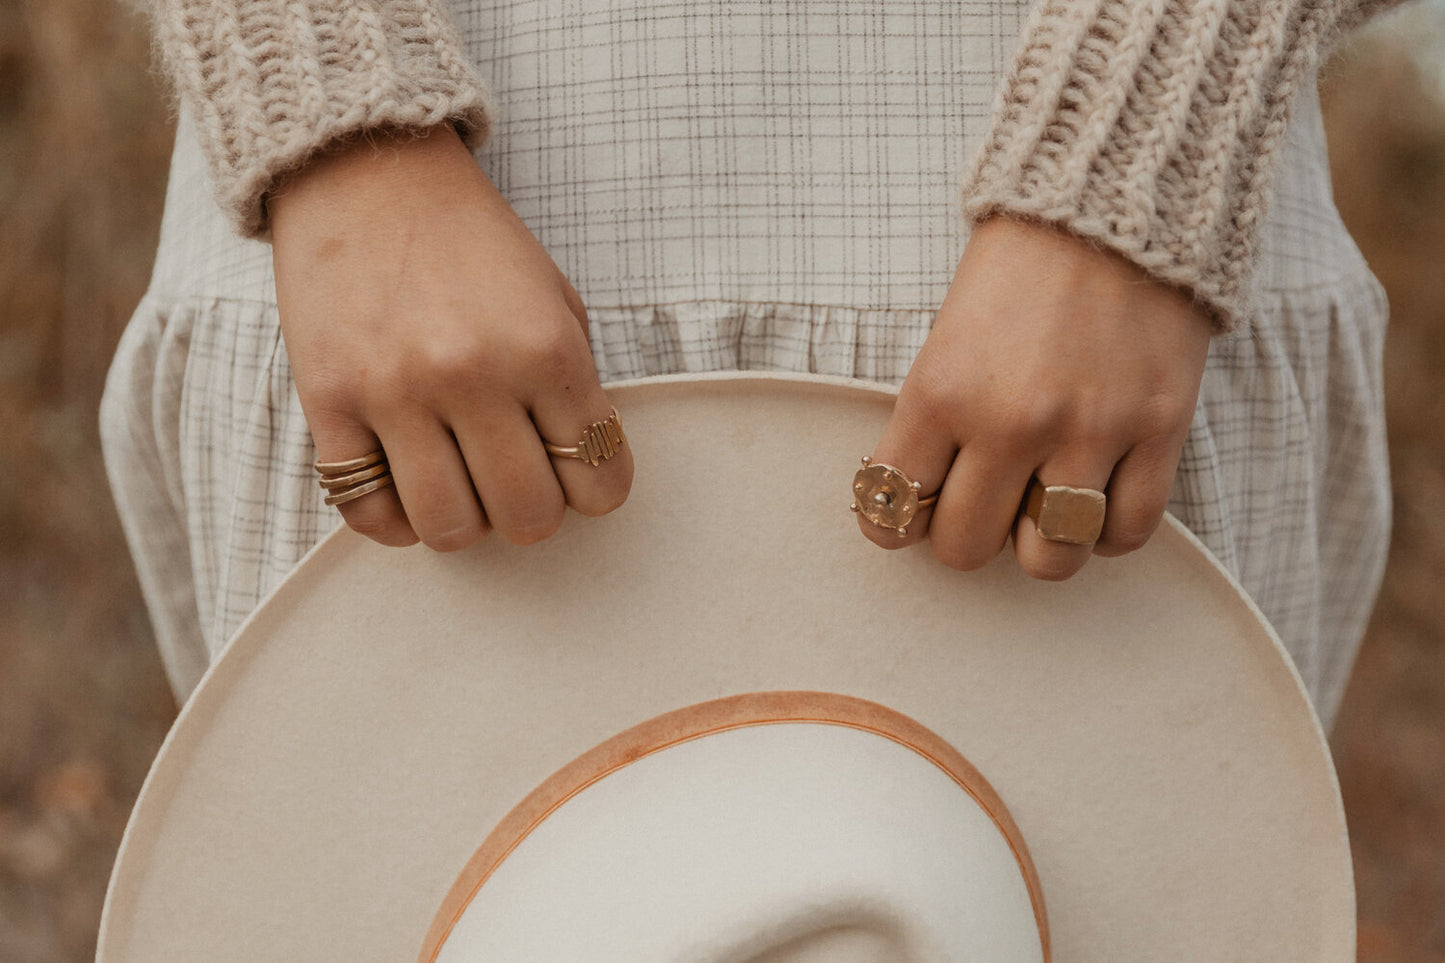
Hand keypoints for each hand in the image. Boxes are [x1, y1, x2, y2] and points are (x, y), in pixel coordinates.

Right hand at [269, 126, 631, 549]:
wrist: (368, 174)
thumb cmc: (472, 242)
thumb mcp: (554, 298)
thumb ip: (574, 385)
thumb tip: (580, 469)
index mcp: (545, 349)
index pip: (599, 479)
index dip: (598, 490)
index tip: (581, 477)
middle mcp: (474, 376)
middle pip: (527, 516)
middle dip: (533, 513)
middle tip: (519, 484)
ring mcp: (395, 393)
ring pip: (449, 528)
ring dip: (466, 522)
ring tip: (463, 486)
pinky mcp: (329, 403)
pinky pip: (367, 511)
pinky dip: (395, 520)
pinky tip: (407, 487)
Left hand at [859, 217, 1211, 579]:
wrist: (1117, 197)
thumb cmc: (1019, 268)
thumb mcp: (945, 337)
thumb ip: (933, 422)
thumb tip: (918, 504)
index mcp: (941, 392)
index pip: (891, 509)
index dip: (894, 521)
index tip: (912, 506)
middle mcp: (1011, 422)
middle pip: (964, 549)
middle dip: (966, 533)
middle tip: (981, 500)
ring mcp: (1090, 431)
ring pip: (1048, 561)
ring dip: (1039, 543)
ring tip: (1042, 505)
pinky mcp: (1159, 429)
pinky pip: (1127, 535)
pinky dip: (1106, 532)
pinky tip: (1096, 498)